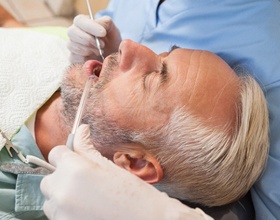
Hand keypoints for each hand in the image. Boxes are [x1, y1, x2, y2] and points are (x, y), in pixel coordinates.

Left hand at [40, 124, 212, 219]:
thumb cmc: (133, 193)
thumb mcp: (109, 166)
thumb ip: (87, 147)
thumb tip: (81, 130)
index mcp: (75, 170)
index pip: (56, 153)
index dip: (67, 154)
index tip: (75, 158)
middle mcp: (63, 191)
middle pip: (49, 178)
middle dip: (63, 176)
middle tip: (83, 180)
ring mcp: (61, 212)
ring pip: (50, 198)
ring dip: (62, 194)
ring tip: (85, 197)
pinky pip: (56, 213)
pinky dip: (65, 210)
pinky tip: (85, 209)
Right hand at [67, 15, 120, 62]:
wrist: (111, 56)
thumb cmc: (111, 40)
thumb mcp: (112, 29)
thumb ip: (105, 22)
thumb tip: (97, 23)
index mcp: (82, 22)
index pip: (79, 20)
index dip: (90, 27)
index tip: (103, 33)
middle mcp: (74, 32)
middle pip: (72, 32)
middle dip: (89, 39)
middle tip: (102, 45)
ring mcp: (72, 45)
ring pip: (73, 45)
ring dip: (89, 50)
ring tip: (100, 51)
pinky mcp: (73, 58)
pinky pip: (74, 57)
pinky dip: (86, 58)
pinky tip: (94, 58)